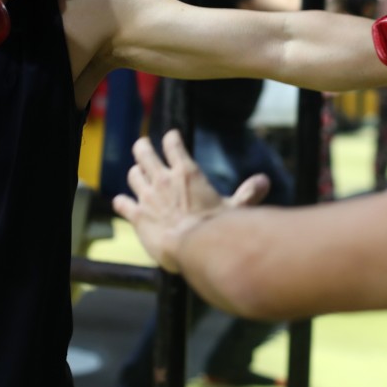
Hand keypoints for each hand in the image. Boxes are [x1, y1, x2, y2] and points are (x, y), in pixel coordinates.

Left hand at [114, 129, 269, 272]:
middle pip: (143, 151)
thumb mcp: (236, 208)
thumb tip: (264, 181)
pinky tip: (124, 203)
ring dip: (135, 173)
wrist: (195, 249)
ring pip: (133, 174)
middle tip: (144, 146)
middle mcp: (163, 180)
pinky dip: (122, 202)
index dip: (171, 138)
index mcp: (186, 172)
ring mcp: (147, 197)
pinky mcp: (136, 216)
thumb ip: (248, 193)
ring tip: (138, 175)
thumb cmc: (217, 228)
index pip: (173, 143)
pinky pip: (122, 203)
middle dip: (143, 147)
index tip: (172, 137)